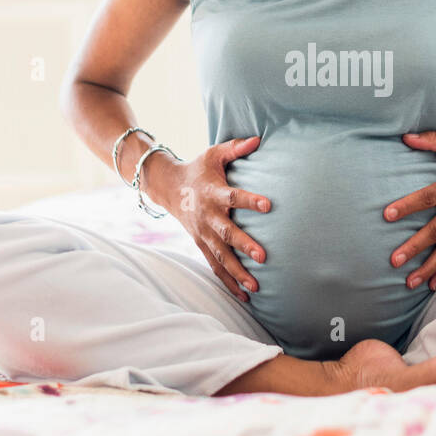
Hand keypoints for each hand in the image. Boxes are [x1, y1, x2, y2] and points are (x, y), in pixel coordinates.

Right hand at [148, 136, 270, 302]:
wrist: (167, 187)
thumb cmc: (199, 169)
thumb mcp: (213, 154)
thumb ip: (236, 147)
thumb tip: (260, 139)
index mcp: (212, 193)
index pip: (233, 197)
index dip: (249, 201)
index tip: (268, 205)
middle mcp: (207, 217)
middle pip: (226, 234)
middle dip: (244, 245)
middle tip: (264, 256)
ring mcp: (202, 235)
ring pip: (220, 257)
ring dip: (237, 272)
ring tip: (257, 286)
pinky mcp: (201, 246)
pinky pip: (215, 267)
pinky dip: (228, 282)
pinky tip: (245, 296)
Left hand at [384, 132, 435, 290]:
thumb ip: (432, 141)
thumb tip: (405, 136)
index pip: (425, 198)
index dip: (406, 206)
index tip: (386, 215)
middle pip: (434, 231)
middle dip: (413, 247)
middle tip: (394, 261)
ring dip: (428, 267)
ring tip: (410, 282)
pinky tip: (433, 285)